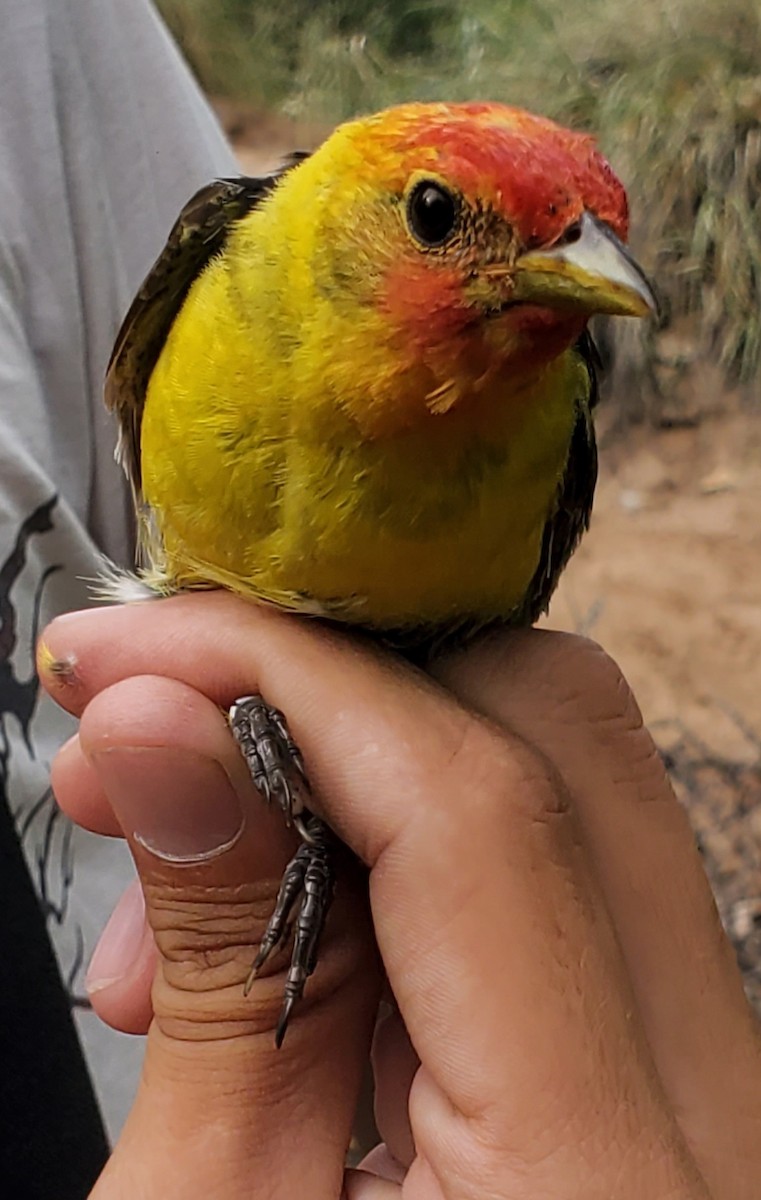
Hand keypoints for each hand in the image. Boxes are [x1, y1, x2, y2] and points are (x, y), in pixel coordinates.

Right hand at [40, 595, 760, 1197]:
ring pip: (558, 777)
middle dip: (323, 693)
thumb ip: (222, 962)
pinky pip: (551, 869)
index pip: (477, 804)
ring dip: (351, 762)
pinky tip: (281, 915)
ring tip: (180, 864)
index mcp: (611, 1185)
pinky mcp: (668, 1067)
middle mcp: (723, 1112)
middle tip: (147, 728)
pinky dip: (402, 839)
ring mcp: (717, 1080)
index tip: (134, 655)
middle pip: (550, 741)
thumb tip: (160, 725)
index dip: (285, 684)